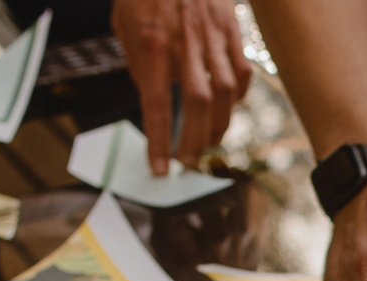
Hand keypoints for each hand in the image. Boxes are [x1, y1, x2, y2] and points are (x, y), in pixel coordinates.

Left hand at [116, 0, 253, 172]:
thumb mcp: (125, 25)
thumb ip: (138, 64)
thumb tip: (152, 100)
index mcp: (153, 44)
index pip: (157, 104)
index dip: (160, 141)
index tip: (161, 168)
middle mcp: (185, 43)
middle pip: (199, 105)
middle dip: (196, 141)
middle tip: (189, 163)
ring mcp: (213, 36)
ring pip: (226, 93)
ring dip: (219, 125)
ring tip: (210, 142)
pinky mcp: (231, 29)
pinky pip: (241, 72)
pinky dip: (238, 96)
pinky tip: (228, 107)